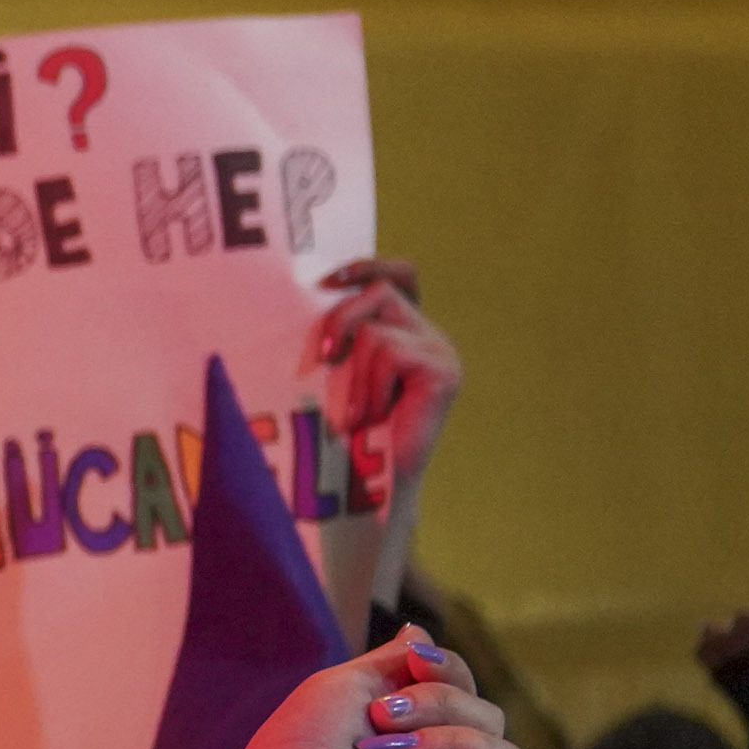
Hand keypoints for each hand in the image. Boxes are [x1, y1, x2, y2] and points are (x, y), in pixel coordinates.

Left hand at [301, 257, 456, 507]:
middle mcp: (428, 334)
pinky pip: (388, 353)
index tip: (327, 280)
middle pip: (380, 291)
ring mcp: (440, 350)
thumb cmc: (342, 431)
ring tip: (356, 413)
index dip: (370, 263)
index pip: (400, 274)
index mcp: (404, 329)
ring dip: (352, 375)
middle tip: (323, 359)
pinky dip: (368, 387)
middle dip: (340, 320)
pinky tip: (370, 417)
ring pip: (376, 330)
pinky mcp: (444, 370)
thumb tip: (304, 296)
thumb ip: (335, 336)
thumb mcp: (335, 373)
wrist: (370, 485)